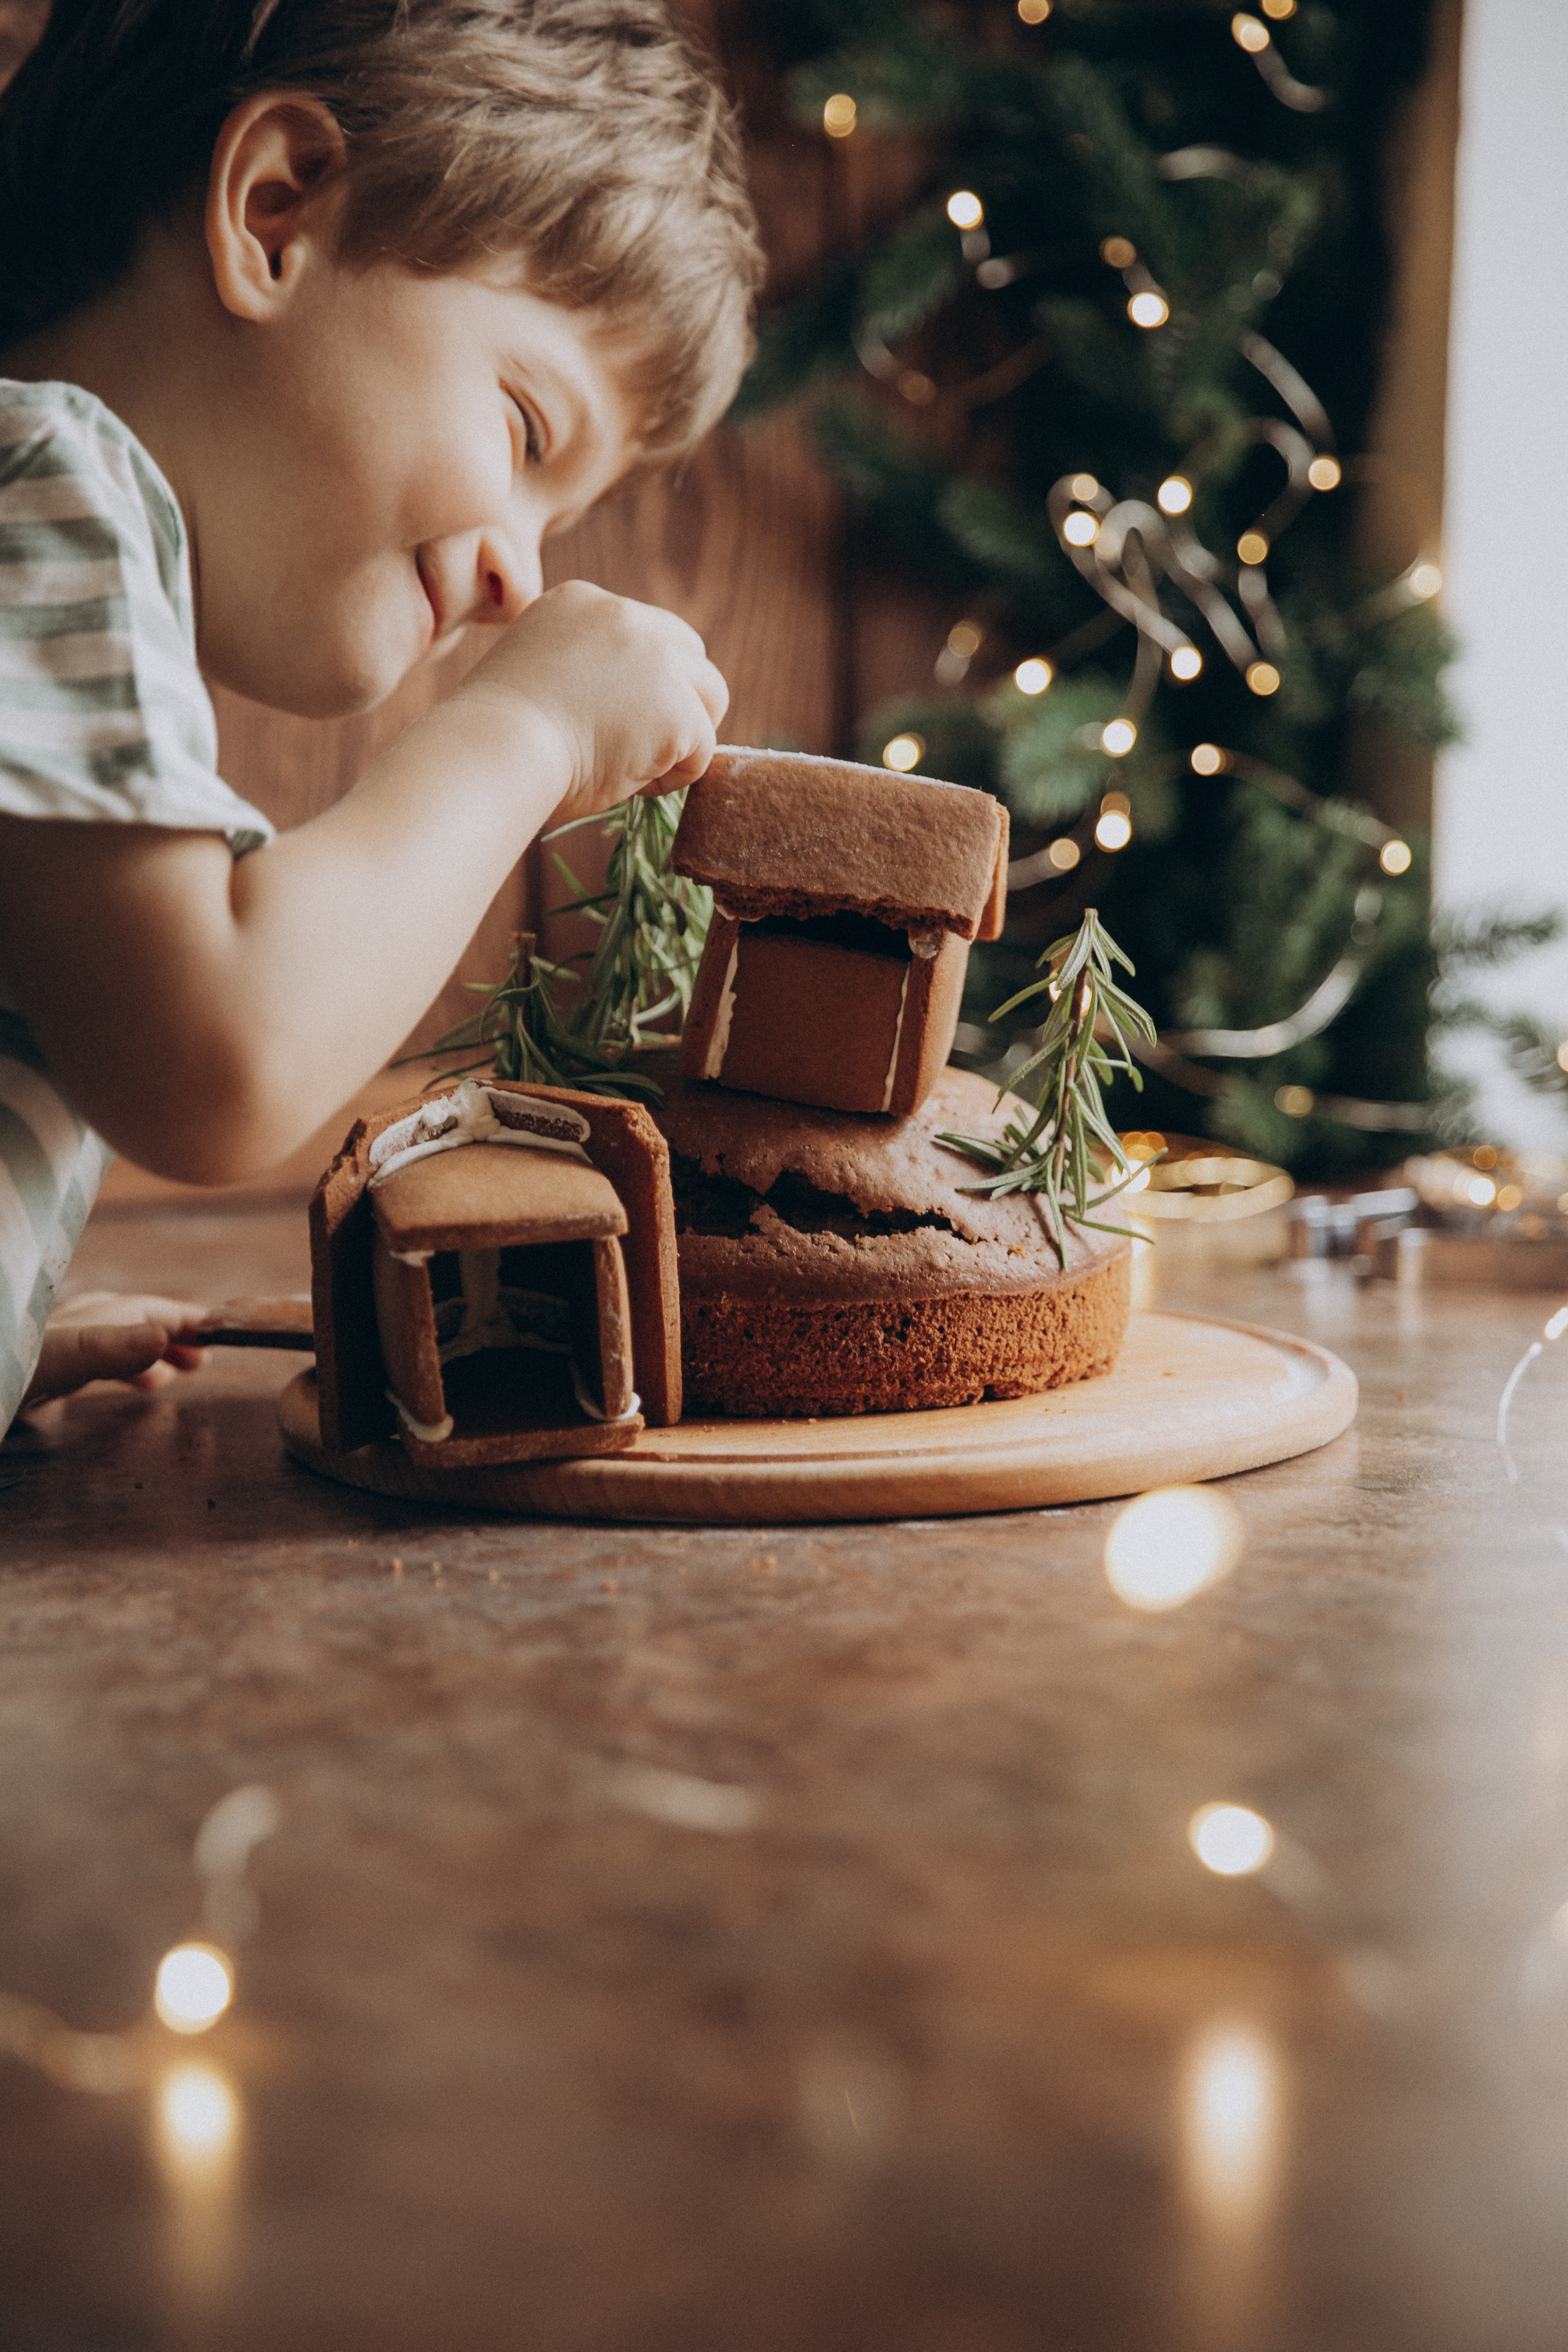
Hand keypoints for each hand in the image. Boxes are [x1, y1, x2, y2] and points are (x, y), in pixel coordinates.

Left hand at [21, 1292, 207, 1410]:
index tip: (224, 1330)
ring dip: (150, 1356)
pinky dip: (119, 1370)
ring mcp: (66, 1344)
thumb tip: (161, 1336)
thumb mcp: (63, 1356)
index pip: (157, 1311)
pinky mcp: (48, 1369)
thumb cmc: (14, 1366)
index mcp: (97, 1315)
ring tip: (172, 1376)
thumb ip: (109, 1347)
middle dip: (175, 1338)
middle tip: (204, 1360)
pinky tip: (116, 1384)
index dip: (192, 1322)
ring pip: (119, 1342)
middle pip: (141, 1323)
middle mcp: (85, 1323)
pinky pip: (96, 1363)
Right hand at [456, 580, 728, 823]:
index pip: (645, 634)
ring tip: (630, 765)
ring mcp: (658, 659)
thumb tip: (630, 705)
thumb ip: (585, 667)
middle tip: (636, 746)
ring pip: (709, 699)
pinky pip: (703, 750)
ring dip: (681, 737)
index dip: (641, 684)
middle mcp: (626, 616)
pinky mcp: (677, 709)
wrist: (494, 749)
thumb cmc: (497, 734)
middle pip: (691, 656)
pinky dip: (672, 777)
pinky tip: (625, 781)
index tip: (606, 718)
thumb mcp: (537, 673)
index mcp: (583, 602)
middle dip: (677, 703)